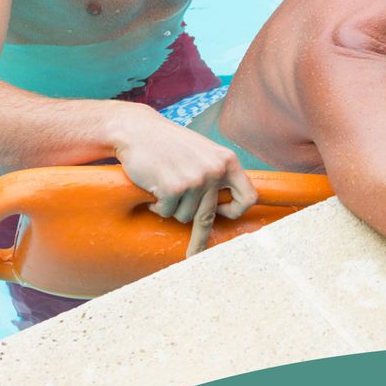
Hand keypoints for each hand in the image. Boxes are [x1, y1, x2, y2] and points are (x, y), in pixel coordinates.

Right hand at [109, 103, 257, 256]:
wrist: (136, 130)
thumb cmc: (169, 144)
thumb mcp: (204, 153)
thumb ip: (218, 173)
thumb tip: (225, 206)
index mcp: (227, 161)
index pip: (248, 196)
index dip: (236, 210)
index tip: (222, 213)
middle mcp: (215, 171)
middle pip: (210, 216)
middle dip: (199, 239)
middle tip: (194, 255)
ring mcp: (195, 180)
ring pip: (185, 216)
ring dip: (171, 208)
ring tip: (164, 185)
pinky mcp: (173, 188)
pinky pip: (166, 212)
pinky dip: (157, 206)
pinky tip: (153, 186)